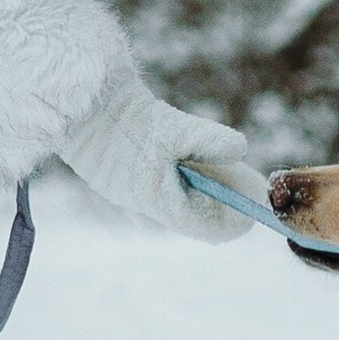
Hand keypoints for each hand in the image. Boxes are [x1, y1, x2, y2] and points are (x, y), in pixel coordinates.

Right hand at [62, 68, 264, 241]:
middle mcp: (149, 205)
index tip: (255, 209)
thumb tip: (241, 148)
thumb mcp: (174, 129)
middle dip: (223, 204)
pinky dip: (184, 181)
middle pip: (196, 216)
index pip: (209, 229)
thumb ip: (209, 140)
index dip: (235, 222)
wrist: (84, 110)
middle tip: (247, 187)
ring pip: (180, 203)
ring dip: (204, 191)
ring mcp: (135, 193)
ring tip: (228, 172)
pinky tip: (193, 161)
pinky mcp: (126, 179)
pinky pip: (164, 189)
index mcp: (162, 203)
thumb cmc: (127, 124)